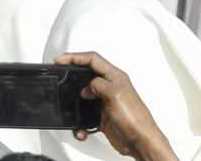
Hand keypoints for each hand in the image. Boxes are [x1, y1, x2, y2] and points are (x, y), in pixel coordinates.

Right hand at [55, 52, 178, 160]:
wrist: (141, 143)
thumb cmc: (135, 119)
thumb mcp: (115, 94)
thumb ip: (97, 85)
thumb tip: (86, 88)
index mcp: (115, 77)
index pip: (92, 59)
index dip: (74, 57)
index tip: (60, 60)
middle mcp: (110, 87)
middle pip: (86, 75)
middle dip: (71, 78)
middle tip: (60, 79)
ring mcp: (106, 102)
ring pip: (83, 97)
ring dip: (75, 104)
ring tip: (70, 108)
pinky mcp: (103, 117)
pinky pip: (86, 116)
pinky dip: (80, 123)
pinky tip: (81, 128)